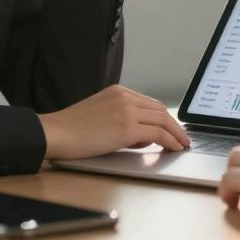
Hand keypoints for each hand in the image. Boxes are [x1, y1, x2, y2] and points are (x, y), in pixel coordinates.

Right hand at [38, 85, 190, 159]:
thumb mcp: (100, 115)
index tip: (172, 128)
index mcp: (117, 91)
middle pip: (160, 110)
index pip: (150, 103)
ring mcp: (126, 111)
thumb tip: (143, 135)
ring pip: (162, 120)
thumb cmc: (72, 130)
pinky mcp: (127, 127)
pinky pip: (158, 134)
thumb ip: (121, 118)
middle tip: (183, 138)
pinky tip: (174, 148)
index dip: (164, 117)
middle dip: (174, 126)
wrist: (55, 133)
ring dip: (176, 134)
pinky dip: (170, 141)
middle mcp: (124, 97)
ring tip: (182, 145)